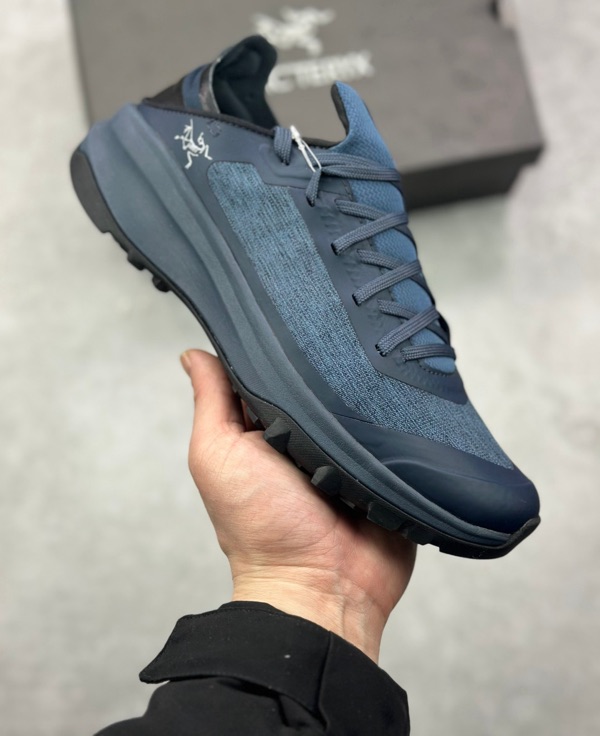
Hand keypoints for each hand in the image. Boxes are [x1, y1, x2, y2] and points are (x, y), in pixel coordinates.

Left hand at [180, 349, 416, 662]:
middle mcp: (313, 435)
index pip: (279, 370)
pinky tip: (412, 389)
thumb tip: (193, 354)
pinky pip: (405, 432)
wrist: (322, 588)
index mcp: (272, 428)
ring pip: (368, 402)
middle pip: (327, 381)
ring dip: (373, 388)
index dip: (285, 344)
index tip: (298, 309)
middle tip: (349, 326)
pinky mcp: (392, 468)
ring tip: (384, 355)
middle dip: (335, 359)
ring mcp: (355, 452)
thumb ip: (212, 404)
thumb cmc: (260, 528)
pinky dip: (405, 416)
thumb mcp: (219, 455)